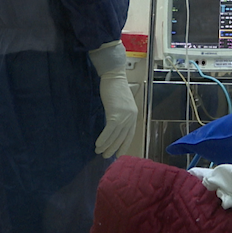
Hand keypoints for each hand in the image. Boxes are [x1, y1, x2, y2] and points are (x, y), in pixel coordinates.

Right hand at [90, 41, 138, 156]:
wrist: (114, 76)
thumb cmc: (115, 88)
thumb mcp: (120, 104)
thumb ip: (120, 114)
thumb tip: (113, 126)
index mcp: (133, 115)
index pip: (129, 135)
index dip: (124, 145)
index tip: (118, 154)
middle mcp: (131, 117)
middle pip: (122, 138)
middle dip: (113, 148)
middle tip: (105, 156)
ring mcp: (124, 116)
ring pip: (115, 136)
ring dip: (106, 146)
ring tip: (98, 151)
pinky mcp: (116, 113)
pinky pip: (109, 131)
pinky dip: (103, 139)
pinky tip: (98, 144)